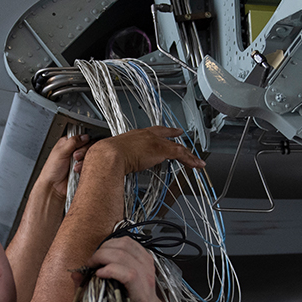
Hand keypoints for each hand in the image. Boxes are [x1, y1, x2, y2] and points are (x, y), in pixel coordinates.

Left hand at [37, 133, 89, 198]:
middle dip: (82, 152)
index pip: (81, 137)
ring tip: (74, 167)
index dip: (82, 141)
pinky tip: (77, 171)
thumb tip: (84, 136)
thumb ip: (73, 142)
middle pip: (88, 145)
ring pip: (90, 156)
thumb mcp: (60, 152)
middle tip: (75, 157)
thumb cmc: (51, 171)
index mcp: (68, 144)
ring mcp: (80, 160)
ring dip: (83, 161)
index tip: (78, 146)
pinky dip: (84, 168)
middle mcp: (74, 151)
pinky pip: (91, 165)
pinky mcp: (83, 169)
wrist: (54, 187)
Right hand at [75, 236, 161, 301]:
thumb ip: (90, 292)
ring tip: (98, 257)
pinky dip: (114, 243)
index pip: (129, 275)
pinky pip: (129, 241)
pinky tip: (107, 251)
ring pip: (126, 244)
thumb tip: (76, 276)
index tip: (97, 274)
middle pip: (124, 255)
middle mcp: (146, 277)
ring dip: (106, 247)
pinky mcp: (146, 256)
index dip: (111, 270)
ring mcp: (148, 265)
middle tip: (91, 264)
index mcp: (140, 295)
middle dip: (102, 256)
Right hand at [85, 126, 203, 175]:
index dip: (158, 132)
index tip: (163, 131)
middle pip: (165, 134)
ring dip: (187, 154)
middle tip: (180, 133)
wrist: (108, 156)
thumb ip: (116, 161)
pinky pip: (180, 154)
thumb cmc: (105, 157)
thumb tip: (112, 170)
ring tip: (195, 160)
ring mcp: (154, 141)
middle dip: (174, 133)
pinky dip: (190, 160)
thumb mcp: (112, 156)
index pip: (151, 131)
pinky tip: (196, 165)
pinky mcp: (161, 149)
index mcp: (134, 135)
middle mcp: (145, 135)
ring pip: (176, 146)